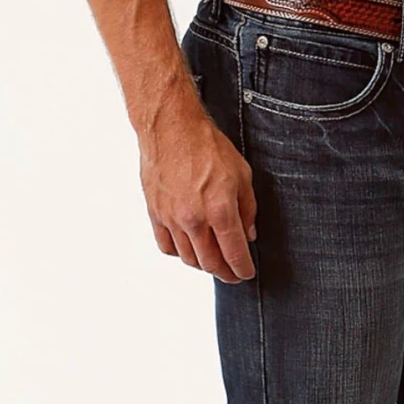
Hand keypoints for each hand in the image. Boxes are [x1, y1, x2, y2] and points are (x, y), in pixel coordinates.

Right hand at [138, 83, 258, 281]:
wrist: (171, 128)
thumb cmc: (207, 145)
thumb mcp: (242, 174)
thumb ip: (247, 208)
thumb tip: (248, 234)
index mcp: (220, 210)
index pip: (234, 254)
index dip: (242, 269)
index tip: (247, 273)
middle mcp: (194, 220)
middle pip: (210, 263)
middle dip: (225, 274)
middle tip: (233, 274)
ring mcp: (172, 219)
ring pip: (188, 258)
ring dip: (203, 265)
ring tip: (213, 261)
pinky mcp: (155, 214)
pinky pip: (166, 246)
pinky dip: (180, 253)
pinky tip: (188, 248)